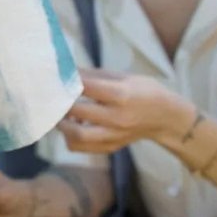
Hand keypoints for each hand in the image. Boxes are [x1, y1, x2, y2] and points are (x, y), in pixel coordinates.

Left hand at [58, 68, 193, 152]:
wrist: (165, 118)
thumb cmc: (143, 91)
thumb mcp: (123, 76)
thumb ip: (93, 75)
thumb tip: (65, 69)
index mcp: (121, 94)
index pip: (86, 87)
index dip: (67, 80)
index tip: (55, 76)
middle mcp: (117, 117)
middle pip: (78, 112)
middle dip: (60, 102)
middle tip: (51, 95)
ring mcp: (113, 135)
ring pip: (76, 136)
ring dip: (61, 124)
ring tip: (59, 113)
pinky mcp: (110, 147)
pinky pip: (81, 147)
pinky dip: (69, 137)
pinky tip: (70, 125)